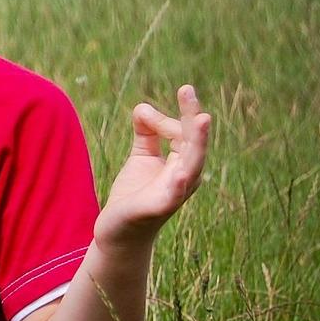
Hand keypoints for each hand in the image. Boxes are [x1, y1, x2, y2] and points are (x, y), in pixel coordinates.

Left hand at [98, 85, 211, 243]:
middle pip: (194, 143)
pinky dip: (179, 184)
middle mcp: (186, 176)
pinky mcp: (158, 208)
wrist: (118, 230)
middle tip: (187, 90)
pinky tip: (182, 174)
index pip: (185, 131)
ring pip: (191, 164)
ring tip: (201, 119)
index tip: (149, 109)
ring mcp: (175, 193)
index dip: (169, 116)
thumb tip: (143, 107)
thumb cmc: (135, 193)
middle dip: (192, 117)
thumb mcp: (142, 157)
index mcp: (183, 162)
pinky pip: (173, 195)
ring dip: (197, 142)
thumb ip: (146, 132)